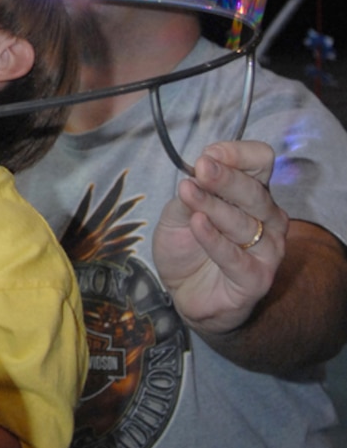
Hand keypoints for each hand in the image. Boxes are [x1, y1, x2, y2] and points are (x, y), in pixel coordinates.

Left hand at [152, 139, 287, 334]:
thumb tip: (196, 171)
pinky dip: (215, 239)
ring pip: (244, 222)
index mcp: (253, 194)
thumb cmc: (188, 246)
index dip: (238, 154)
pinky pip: (236, 257)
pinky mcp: (256, 278)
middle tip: (201, 168)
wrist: (184, 292)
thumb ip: (190, 192)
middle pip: (255, 191)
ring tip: (187, 193)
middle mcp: (268, 218)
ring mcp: (267, 250)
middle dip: (226, 177)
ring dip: (213, 206)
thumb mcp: (179, 212)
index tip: (208, 155)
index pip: (261, 162)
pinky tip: (197, 223)